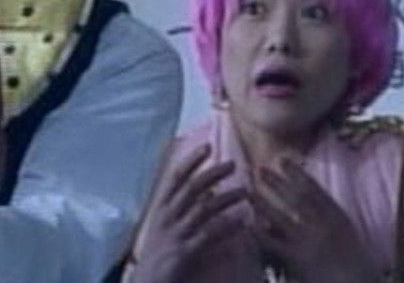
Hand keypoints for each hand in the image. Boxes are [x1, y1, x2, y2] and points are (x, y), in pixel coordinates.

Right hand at [129, 144, 246, 282]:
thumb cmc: (157, 258)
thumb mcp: (164, 229)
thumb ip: (181, 211)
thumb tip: (206, 195)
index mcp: (159, 209)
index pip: (174, 177)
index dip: (191, 160)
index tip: (207, 146)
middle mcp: (166, 218)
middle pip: (191, 187)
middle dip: (213, 173)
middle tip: (234, 164)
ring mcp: (175, 235)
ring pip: (204, 209)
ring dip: (227, 198)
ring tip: (246, 192)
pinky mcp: (185, 253)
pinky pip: (210, 235)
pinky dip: (228, 227)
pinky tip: (244, 222)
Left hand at [252, 158, 376, 282]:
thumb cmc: (359, 269)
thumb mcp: (351, 237)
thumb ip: (333, 221)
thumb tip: (317, 206)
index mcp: (338, 217)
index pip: (314, 189)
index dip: (297, 174)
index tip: (283, 160)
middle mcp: (322, 224)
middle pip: (294, 198)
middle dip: (276, 182)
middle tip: (258, 168)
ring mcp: (308, 241)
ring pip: (279, 216)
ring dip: (262, 203)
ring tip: (248, 192)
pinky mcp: (297, 259)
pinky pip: (273, 244)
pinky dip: (260, 234)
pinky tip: (247, 227)